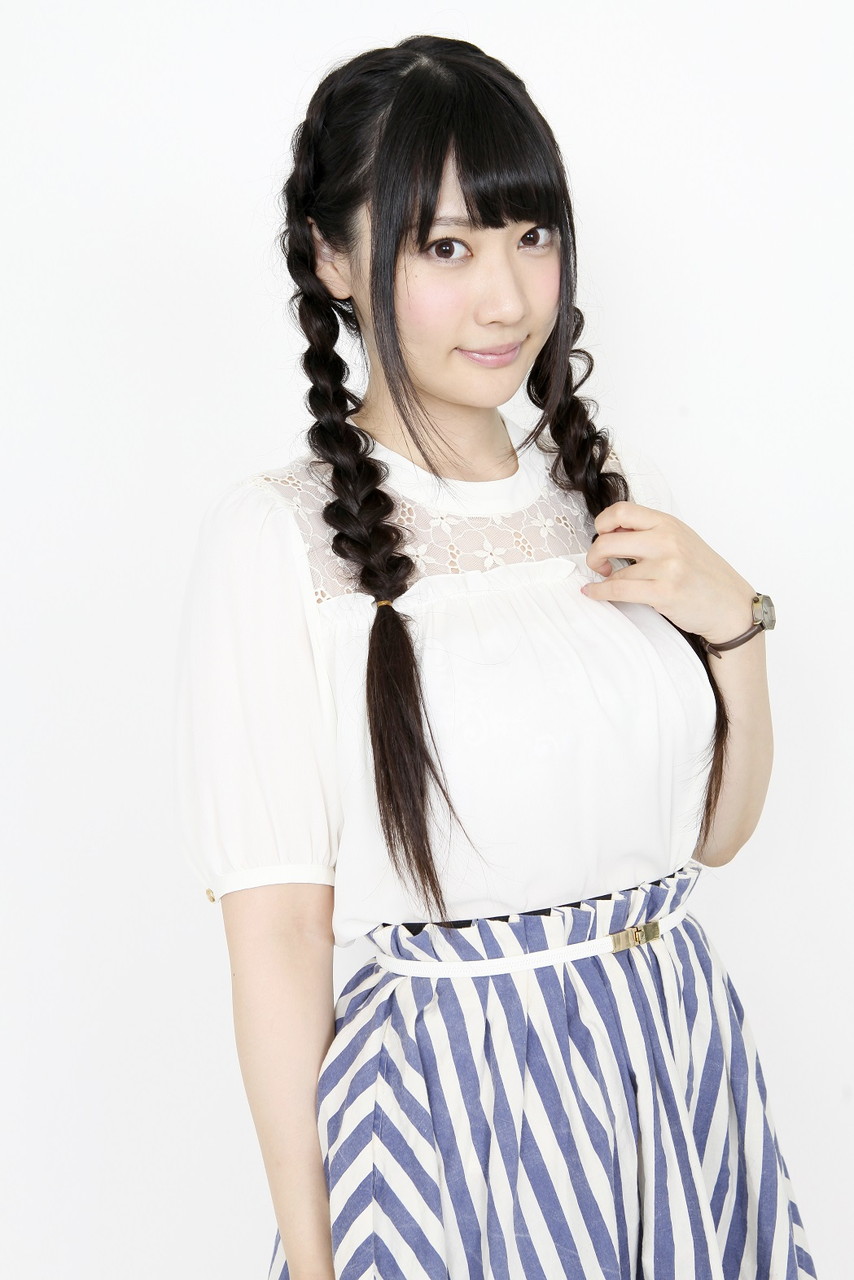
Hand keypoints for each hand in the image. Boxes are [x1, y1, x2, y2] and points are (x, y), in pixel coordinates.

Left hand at [579, 501, 756, 645]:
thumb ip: (650, 533)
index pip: (621, 510)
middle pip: (607, 540)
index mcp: (668, 524)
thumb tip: (611, 533)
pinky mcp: (664, 592)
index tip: (600, 535)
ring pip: (613, 571)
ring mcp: (667, 567)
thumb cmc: (704, 574)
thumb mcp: (681, 540)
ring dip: (603, 579)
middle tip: (598, 563)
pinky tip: (594, 592)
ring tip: (608, 581)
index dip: (602, 523)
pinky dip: (600, 592)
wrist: (731, 605)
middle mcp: (667, 541)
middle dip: (594, 554)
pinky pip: (618, 590)